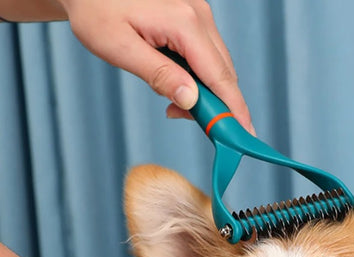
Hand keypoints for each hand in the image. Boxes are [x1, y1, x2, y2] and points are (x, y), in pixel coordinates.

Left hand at [59, 0, 252, 129]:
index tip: (246, 135)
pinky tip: (177, 86)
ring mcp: (198, 13)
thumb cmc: (94, 10)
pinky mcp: (193, 16)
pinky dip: (199, 78)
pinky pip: (207, 55)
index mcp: (185, 23)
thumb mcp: (119, 48)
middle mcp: (199, 15)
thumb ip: (158, 75)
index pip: (220, 77)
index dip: (235, 110)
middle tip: (204, 131)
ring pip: (217, 66)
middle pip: (224, 73)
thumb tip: (190, 100)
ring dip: (207, 93)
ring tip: (176, 108)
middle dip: (219, 106)